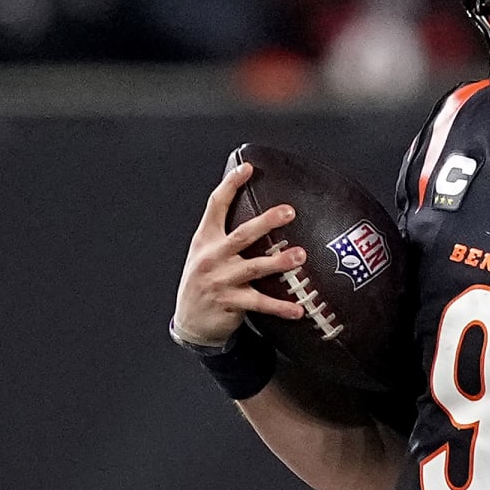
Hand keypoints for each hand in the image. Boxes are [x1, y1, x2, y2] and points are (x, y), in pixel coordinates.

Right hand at [170, 160, 307, 346]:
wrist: (189, 321)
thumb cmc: (203, 283)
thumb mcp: (205, 254)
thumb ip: (225, 236)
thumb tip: (258, 216)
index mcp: (206, 240)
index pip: (216, 206)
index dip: (230, 185)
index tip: (247, 168)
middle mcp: (212, 257)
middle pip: (241, 235)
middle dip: (266, 222)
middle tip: (288, 211)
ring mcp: (220, 280)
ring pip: (253, 268)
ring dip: (279, 262)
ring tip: (300, 256)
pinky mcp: (229, 302)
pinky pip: (260, 303)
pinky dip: (280, 307)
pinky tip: (298, 309)